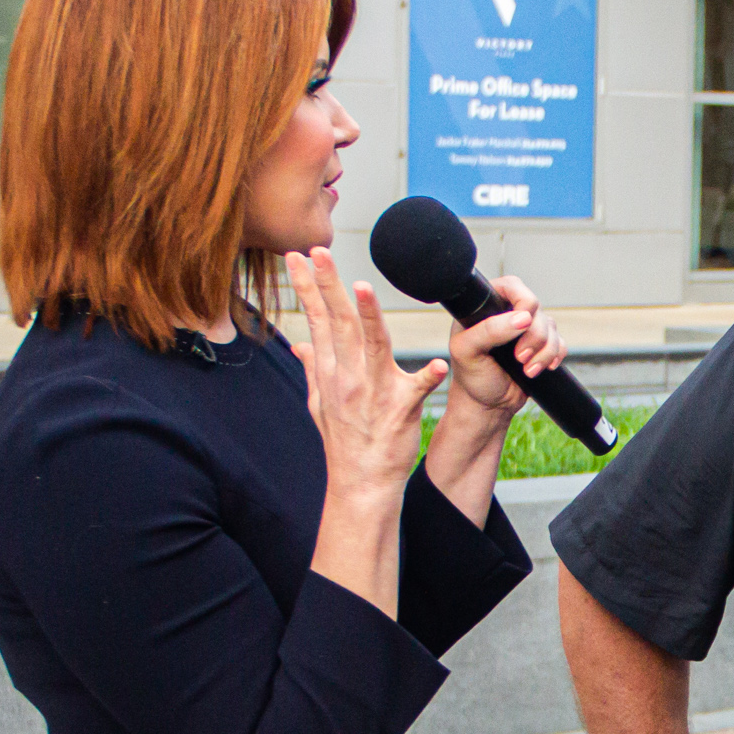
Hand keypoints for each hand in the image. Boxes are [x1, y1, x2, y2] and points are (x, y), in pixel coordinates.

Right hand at [284, 248, 445, 501]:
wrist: (361, 482)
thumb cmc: (344, 442)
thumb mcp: (320, 404)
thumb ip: (313, 368)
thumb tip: (299, 344)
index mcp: (331, 371)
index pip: (316, 319)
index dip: (307, 286)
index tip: (296, 256)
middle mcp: (348, 377)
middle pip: (336, 323)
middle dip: (326, 284)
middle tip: (316, 250)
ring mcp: (373, 393)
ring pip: (371, 347)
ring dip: (367, 318)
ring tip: (361, 287)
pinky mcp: (400, 411)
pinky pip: (416, 391)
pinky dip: (427, 379)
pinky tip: (438, 366)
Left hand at [442, 276, 565, 416]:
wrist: (487, 405)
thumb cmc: (471, 377)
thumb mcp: (468, 352)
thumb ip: (489, 331)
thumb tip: (523, 318)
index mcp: (486, 306)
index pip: (512, 286)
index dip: (523, 301)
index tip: (522, 324)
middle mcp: (508, 313)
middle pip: (537, 309)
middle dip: (534, 336)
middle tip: (519, 357)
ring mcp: (526, 329)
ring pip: (551, 327)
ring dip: (543, 352)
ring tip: (527, 370)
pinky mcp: (541, 345)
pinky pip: (560, 343)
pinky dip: (553, 357)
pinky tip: (539, 369)